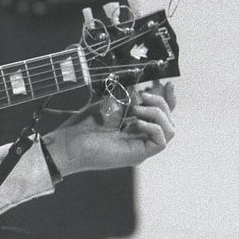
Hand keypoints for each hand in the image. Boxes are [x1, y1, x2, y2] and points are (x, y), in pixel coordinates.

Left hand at [44, 80, 175, 174]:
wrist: (69, 143)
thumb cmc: (83, 126)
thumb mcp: (110, 105)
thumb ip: (129, 98)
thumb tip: (146, 88)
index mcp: (134, 126)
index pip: (161, 113)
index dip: (168, 99)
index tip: (167, 84)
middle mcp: (140, 137)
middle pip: (169, 119)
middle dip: (161, 102)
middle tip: (142, 95)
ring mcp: (141, 147)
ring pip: (169, 129)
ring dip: (157, 113)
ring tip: (136, 108)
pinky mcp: (139, 155)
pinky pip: (161, 141)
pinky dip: (152, 127)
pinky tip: (135, 122)